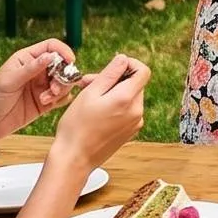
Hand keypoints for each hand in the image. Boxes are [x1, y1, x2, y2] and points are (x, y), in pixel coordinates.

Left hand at [0, 39, 85, 141]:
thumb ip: (30, 69)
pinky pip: (63, 97)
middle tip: (54, 88)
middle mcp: (38, 70)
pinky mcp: (46, 101)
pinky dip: (61, 99)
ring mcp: (42, 86)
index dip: (63, 51)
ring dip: (60, 89)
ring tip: (45, 99)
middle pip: (63, 65)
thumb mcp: (9, 81)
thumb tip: (50, 55)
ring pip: (65, 81)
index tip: (70, 61)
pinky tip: (47, 104)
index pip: (51, 47)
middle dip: (63, 75)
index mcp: (27, 59)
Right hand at [48, 56, 149, 170]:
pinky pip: (127, 111)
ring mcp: (135, 123)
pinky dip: (115, 105)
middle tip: (88, 82)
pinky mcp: (130, 131)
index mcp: (127, 99)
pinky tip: (96, 111)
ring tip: (88, 97)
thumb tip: (123, 59)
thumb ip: (110, 73)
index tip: (112, 66)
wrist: (74, 159)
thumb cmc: (76, 127)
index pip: (143, 71)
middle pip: (134, 84)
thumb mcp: (90, 93)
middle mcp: (137, 111)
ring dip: (112, 92)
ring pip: (129, 97)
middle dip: (114, 79)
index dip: (129, 64)